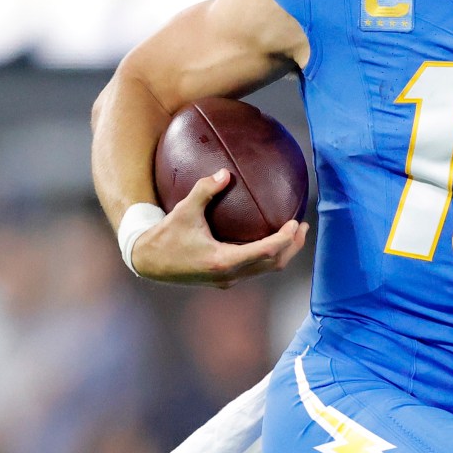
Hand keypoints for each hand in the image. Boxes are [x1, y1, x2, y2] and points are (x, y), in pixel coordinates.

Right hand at [128, 169, 306, 287]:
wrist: (148, 263)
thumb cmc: (165, 235)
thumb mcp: (183, 210)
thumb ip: (204, 190)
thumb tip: (226, 172)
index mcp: (223, 261)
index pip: (265, 252)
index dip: (285, 239)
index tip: (297, 223)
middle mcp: (229, 275)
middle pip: (273, 264)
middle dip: (292, 247)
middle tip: (304, 226)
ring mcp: (228, 280)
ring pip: (265, 269)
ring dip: (283, 252)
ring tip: (295, 233)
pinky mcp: (225, 279)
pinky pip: (254, 268)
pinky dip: (267, 255)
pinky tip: (269, 238)